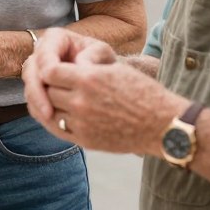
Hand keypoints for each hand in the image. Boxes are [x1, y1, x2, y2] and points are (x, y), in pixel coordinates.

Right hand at [21, 28, 115, 121]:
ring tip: (49, 120)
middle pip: (30, 72)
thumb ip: (95, 55)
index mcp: (54, 38)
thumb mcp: (103, 53)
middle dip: (37, 93)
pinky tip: (50, 121)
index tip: (55, 85)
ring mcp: (37, 70)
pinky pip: (32, 98)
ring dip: (36, 104)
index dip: (47, 71)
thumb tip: (79, 64)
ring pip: (29, 87)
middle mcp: (41, 52)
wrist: (101, 72)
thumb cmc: (102, 60)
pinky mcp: (37, 86)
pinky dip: (38, 110)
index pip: (44, 55)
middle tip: (48, 113)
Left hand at [31, 50, 175, 155]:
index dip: (50, 69)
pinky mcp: (85, 140)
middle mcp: (82, 101)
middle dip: (49, 86)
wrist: (162, 124)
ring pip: (50, 112)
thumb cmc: (142, 92)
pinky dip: (56, 121)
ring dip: (51, 105)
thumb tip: (62, 69)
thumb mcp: (114, 70)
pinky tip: (60, 115)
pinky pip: (59, 129)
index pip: (50, 71)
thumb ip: (85, 70)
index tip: (55, 68)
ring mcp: (82, 123)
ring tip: (56, 99)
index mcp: (89, 79)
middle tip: (54, 83)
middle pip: (48, 91)